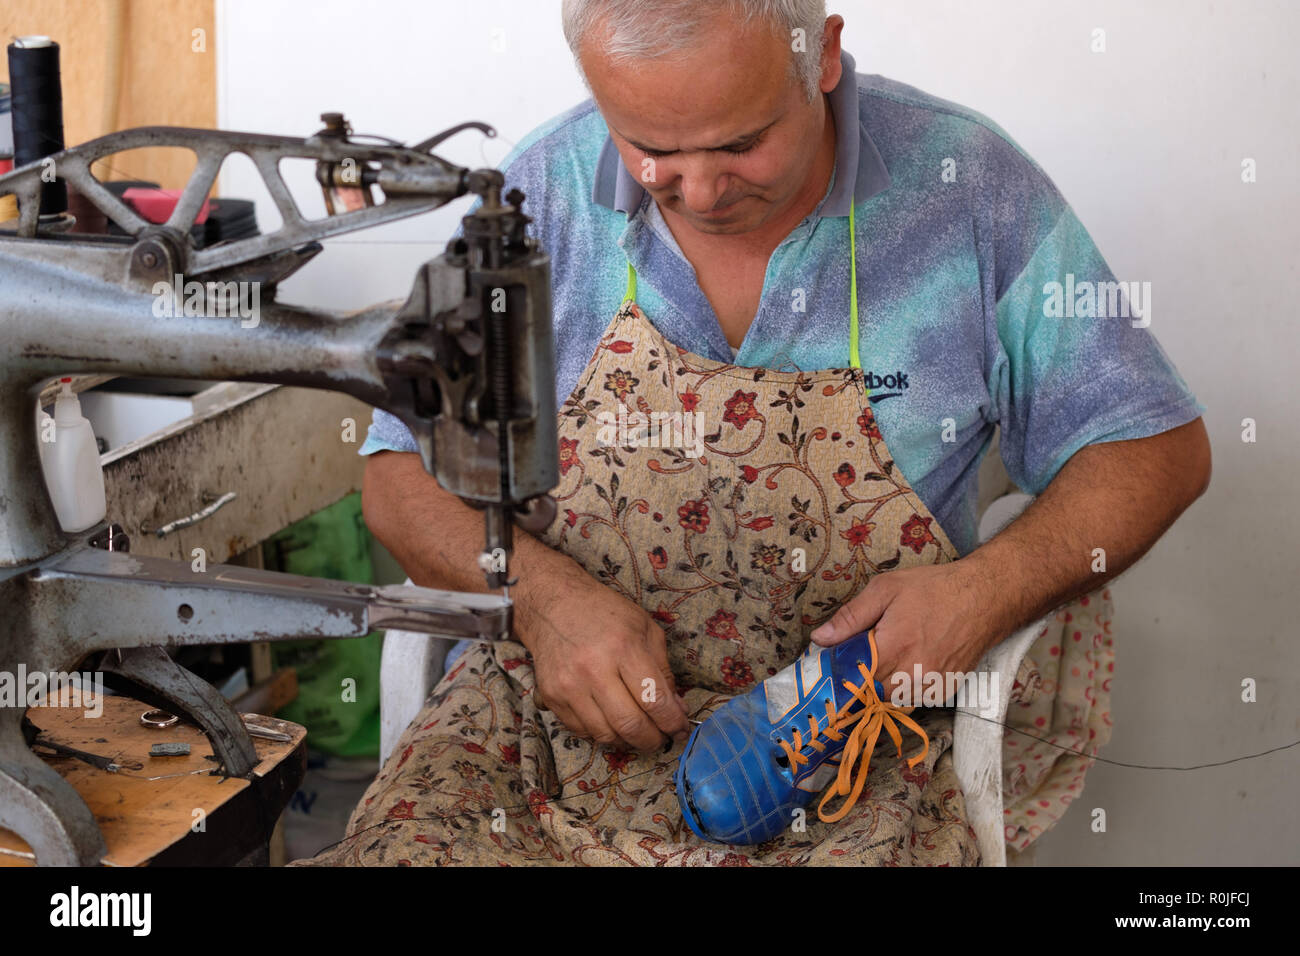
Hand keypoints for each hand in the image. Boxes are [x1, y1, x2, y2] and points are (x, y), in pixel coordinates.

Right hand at [515, 563, 691, 751]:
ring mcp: (569, 686)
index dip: (673, 723)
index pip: (654, 700)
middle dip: (653, 740)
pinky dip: (602, 733)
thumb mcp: (645, 629)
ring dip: (628, 741)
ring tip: (638, 732)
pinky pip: (582, 731)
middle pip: (630, 725)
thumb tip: (676, 709)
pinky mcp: (552, 697)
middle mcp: (594, 669)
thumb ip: (663, 670)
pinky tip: (612, 722)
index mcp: (624, 647)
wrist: (553, 604)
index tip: (681, 730)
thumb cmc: (605, 613)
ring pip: (606, 735)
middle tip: (662, 738)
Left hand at [808, 561, 1007, 706]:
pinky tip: (910, 662)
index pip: (853, 677)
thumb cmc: (934, 589)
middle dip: (861, 675)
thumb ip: (851, 617)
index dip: (840, 670)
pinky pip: (913, 698)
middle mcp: (913, 674)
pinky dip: (905, 686)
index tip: (834, 663)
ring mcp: (932, 685)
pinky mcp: (945, 690)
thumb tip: (820, 639)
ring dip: (883, 682)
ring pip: (891, 698)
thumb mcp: (886, 590)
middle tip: (866, 652)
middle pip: (870, 690)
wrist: (985, 597)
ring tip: (893, 653)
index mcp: (894, 648)